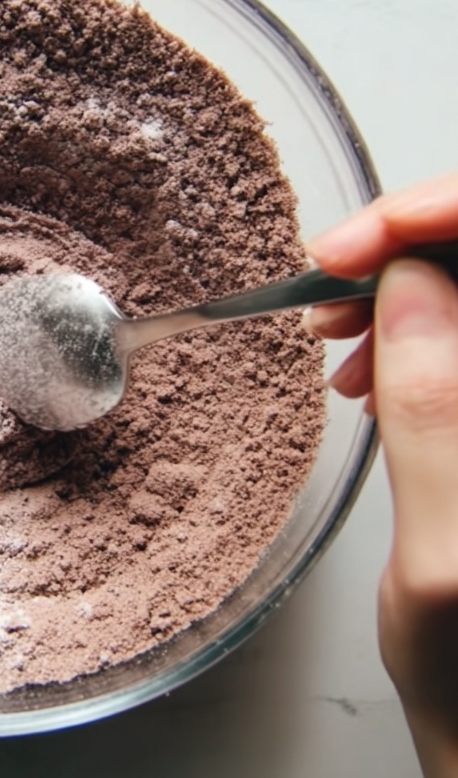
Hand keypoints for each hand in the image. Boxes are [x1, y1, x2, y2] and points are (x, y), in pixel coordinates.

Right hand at [307, 171, 457, 777]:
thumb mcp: (447, 558)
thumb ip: (440, 410)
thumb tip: (412, 284)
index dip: (436, 219)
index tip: (351, 247)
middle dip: (416, 249)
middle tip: (330, 285)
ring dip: (411, 285)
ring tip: (339, 335)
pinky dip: (416, 323)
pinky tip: (376, 363)